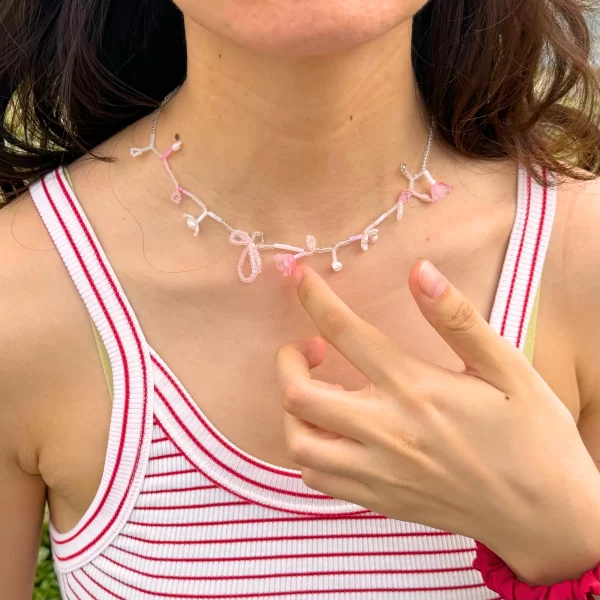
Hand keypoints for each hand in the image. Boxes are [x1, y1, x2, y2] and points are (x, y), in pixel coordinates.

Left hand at [275, 260, 599, 584]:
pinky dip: (308, 448)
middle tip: (309, 348)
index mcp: (415, 388)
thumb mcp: (506, 367)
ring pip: (299, 442)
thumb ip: (456, 318)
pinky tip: (329, 431)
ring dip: (293, 408)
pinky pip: (316, 477)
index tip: (299, 276)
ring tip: (315, 391)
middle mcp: (386, 431)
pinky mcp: (376, 500)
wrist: (543, 515)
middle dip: (287, 361)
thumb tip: (419, 271)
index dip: (314, 297)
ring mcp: (376, 471)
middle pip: (299, 394)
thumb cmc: (531, 436)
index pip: (346, 331)